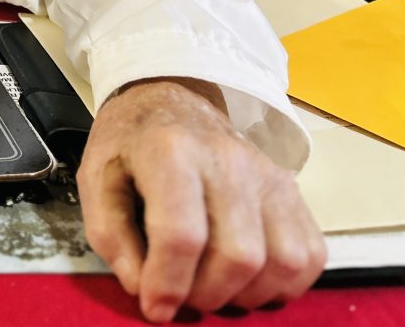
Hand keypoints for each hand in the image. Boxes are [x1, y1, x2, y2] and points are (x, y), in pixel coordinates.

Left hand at [76, 78, 325, 322]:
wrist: (168, 98)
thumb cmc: (130, 142)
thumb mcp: (95, 177)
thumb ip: (109, 235)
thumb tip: (141, 285)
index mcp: (170, 151)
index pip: (181, 234)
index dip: (168, 283)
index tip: (155, 307)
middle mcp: (227, 160)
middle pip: (237, 255)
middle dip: (206, 294)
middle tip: (181, 294)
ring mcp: (267, 174)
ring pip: (281, 261)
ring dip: (246, 294)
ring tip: (211, 286)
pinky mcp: (292, 190)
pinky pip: (308, 256)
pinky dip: (282, 283)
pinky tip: (246, 278)